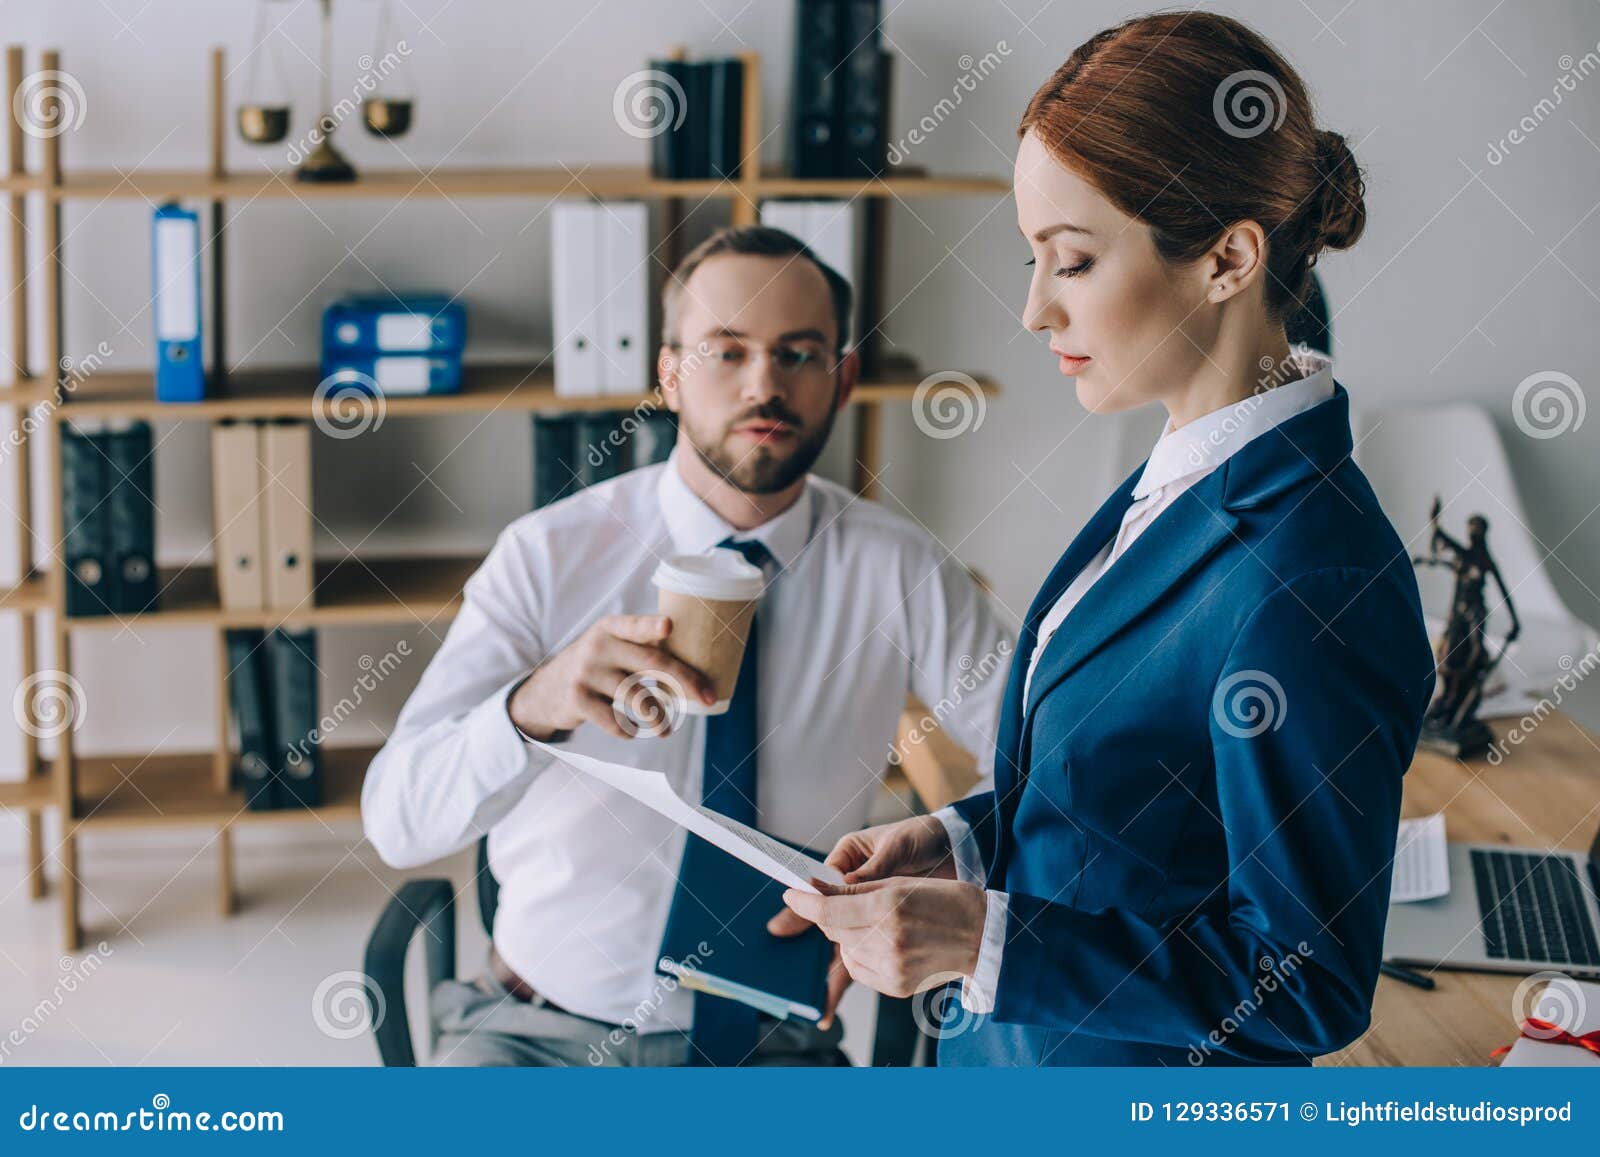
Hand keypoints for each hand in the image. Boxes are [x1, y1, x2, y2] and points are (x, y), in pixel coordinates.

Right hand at [508, 614, 714, 739]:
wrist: (545, 691)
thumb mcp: (610, 648)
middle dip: (685, 681)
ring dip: (659, 717)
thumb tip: (695, 671)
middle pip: (651, 662)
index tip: (669, 626)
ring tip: (666, 729)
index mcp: (611, 628)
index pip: (635, 625)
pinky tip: (633, 730)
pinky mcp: (578, 700)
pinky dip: (629, 731)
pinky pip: (615, 721)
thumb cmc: (596, 667)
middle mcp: (598, 646)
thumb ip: (641, 648)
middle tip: (707, 697)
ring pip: (637, 697)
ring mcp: (586, 673)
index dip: (651, 625)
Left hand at [765, 814, 956, 1022]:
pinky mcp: (894, 987)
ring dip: (849, 935)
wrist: (982, 937)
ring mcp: (892, 968)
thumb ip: (856, 889)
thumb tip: (816, 888)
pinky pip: (859, 969)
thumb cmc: (945, 902)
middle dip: (832, 914)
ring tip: (880, 923)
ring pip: (844, 949)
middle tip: (849, 903)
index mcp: (889, 908)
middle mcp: (888, 941)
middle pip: (833, 929)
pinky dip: (861, 954)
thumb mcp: (901, 883)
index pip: (829, 909)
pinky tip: (883, 943)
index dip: (805, 900)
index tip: (791, 893)